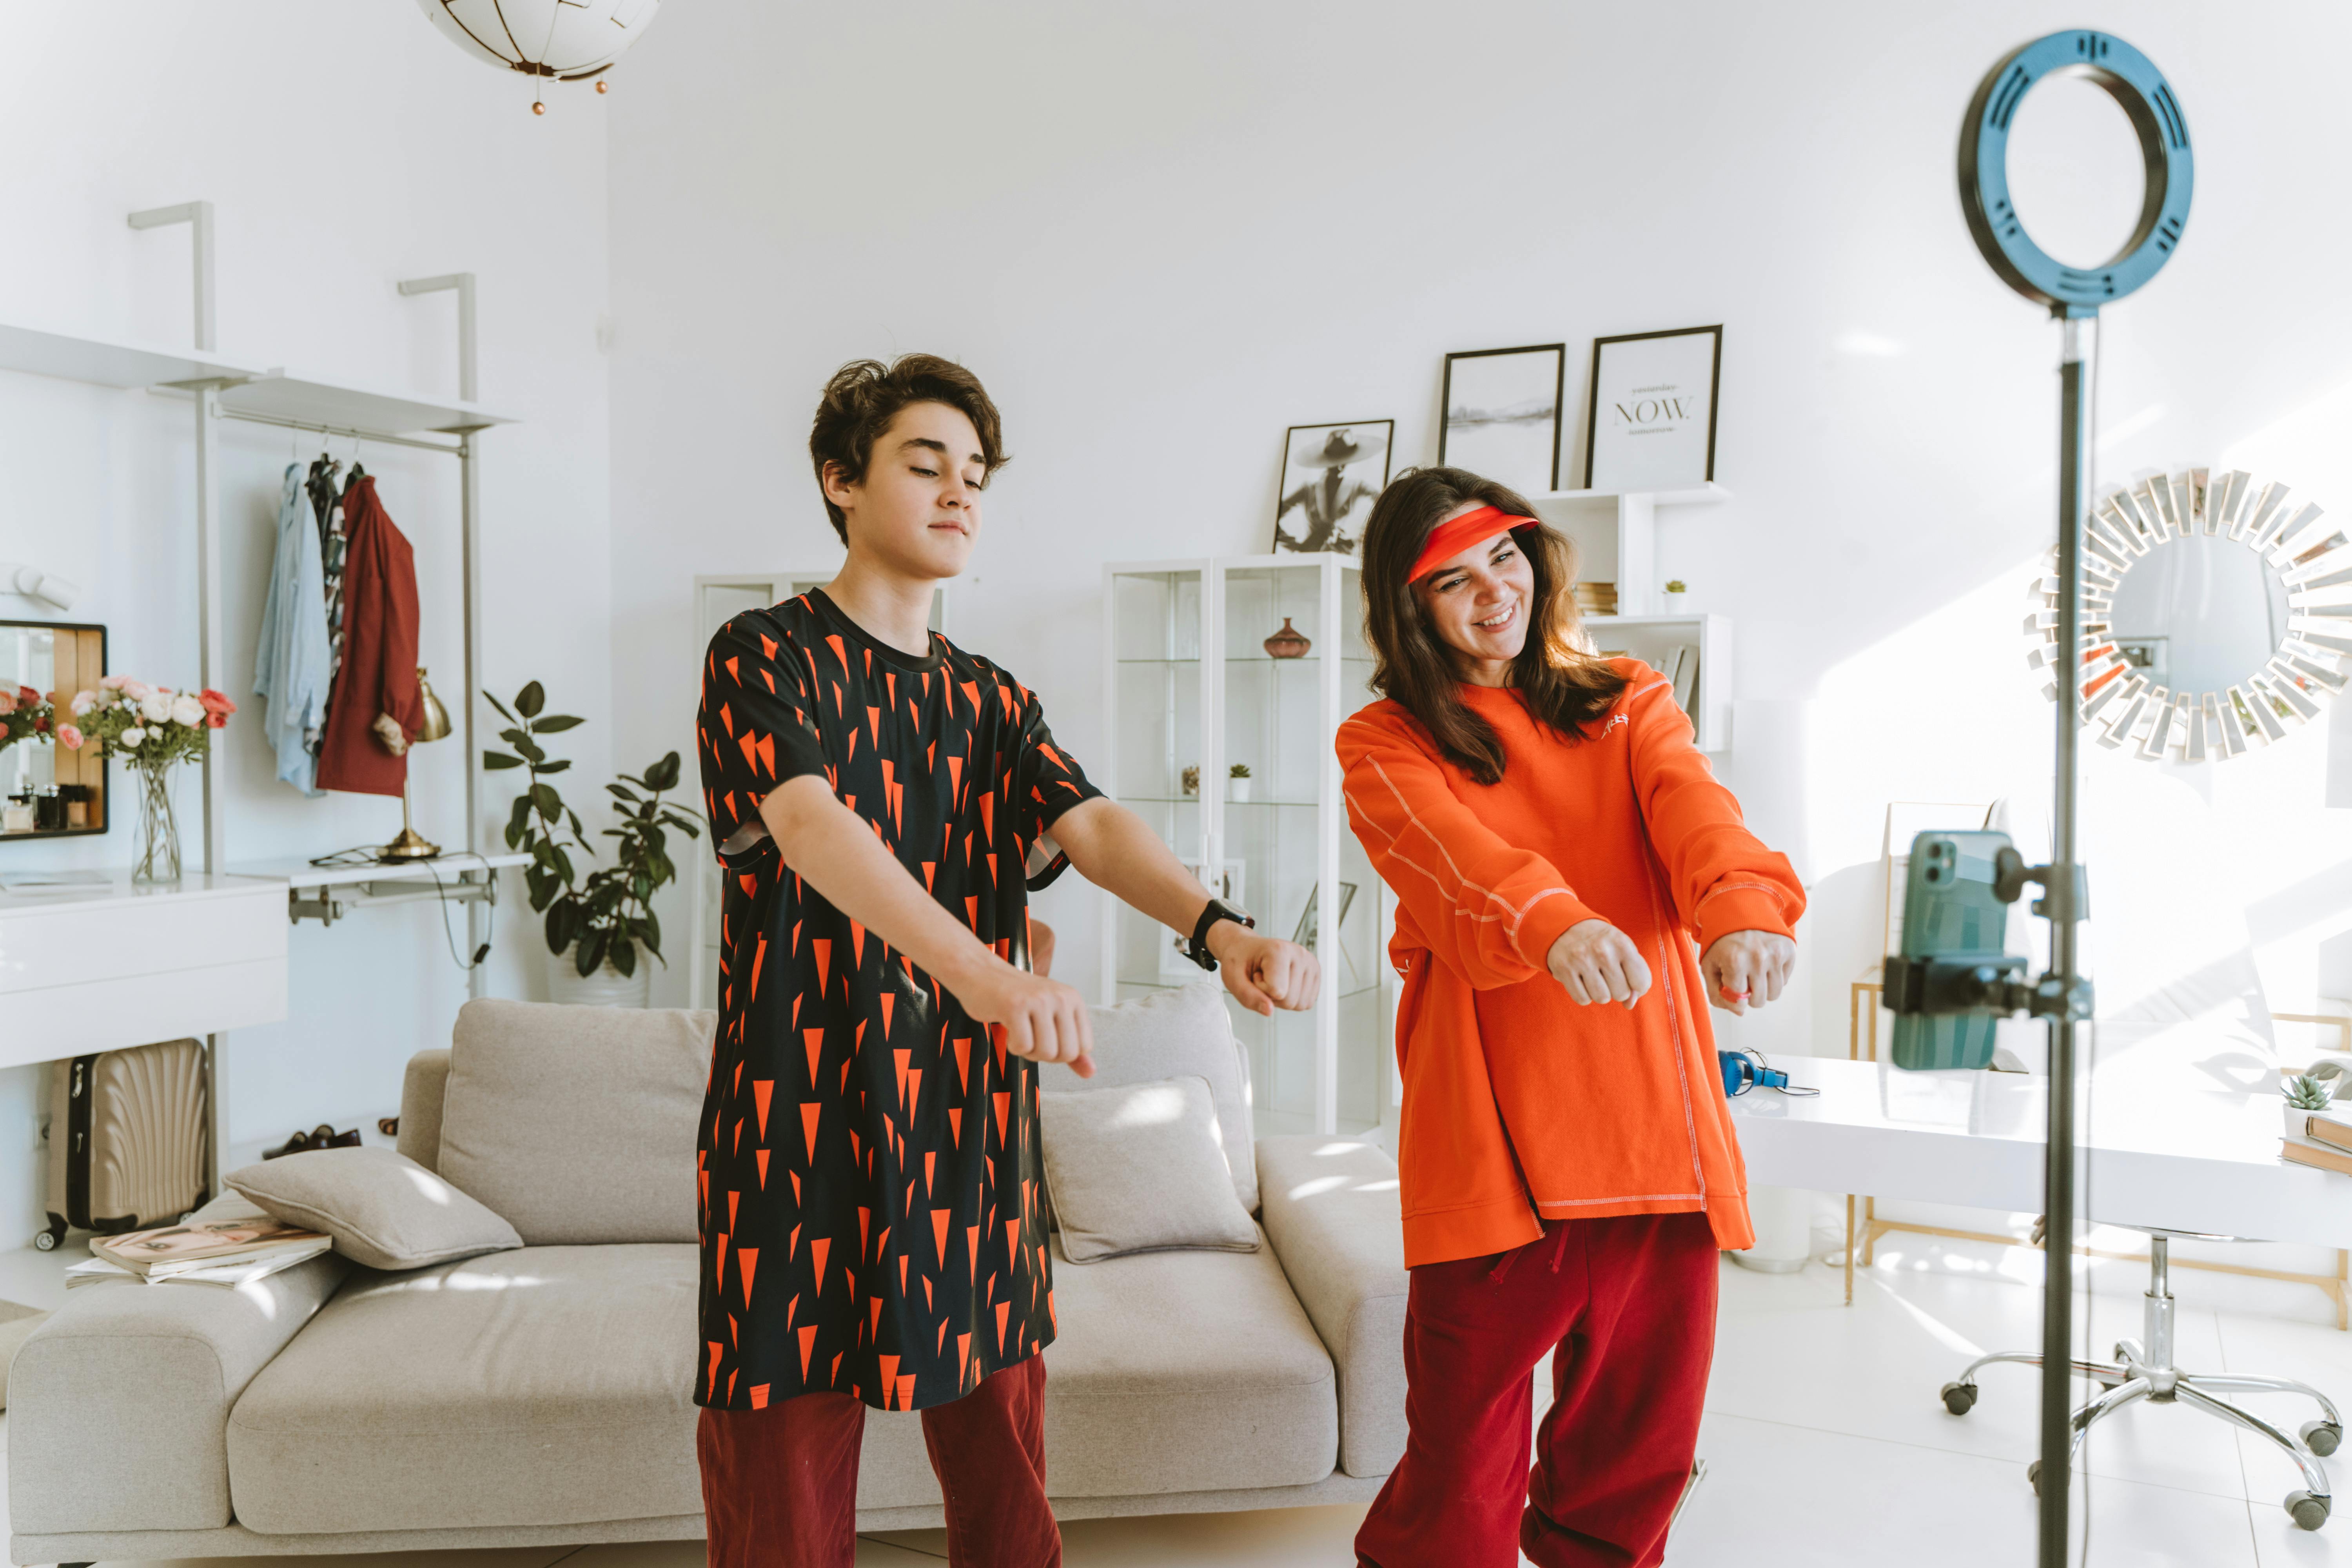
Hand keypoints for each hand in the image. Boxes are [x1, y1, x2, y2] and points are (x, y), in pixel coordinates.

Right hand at [944, 959, 1095, 1078]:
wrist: (981, 974)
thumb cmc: (1016, 998)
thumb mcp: (1051, 1018)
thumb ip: (1071, 1045)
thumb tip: (1090, 1073)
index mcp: (1073, 999)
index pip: (1084, 1046)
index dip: (1062, 1052)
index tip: (1046, 1037)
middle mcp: (1060, 997)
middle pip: (1066, 1053)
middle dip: (1045, 1055)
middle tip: (1030, 1036)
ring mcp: (1038, 1000)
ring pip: (1045, 1052)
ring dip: (1028, 1051)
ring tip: (1019, 1030)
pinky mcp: (1015, 1006)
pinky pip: (1022, 1047)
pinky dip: (1012, 1046)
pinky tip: (1008, 1026)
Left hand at [1207, 923, 1318, 1014]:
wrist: (1246, 949)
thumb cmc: (1239, 960)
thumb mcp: (1233, 979)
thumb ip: (1248, 996)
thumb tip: (1269, 1011)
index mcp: (1278, 950)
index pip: (1277, 992)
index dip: (1260, 990)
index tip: (1255, 974)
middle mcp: (1299, 953)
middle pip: (1290, 1000)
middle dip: (1271, 996)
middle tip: (1263, 977)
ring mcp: (1311, 962)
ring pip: (1300, 1004)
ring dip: (1282, 998)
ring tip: (1272, 979)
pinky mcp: (1316, 973)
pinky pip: (1307, 1003)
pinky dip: (1293, 998)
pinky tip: (1284, 983)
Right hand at [1547, 919, 1650, 1007]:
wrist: (1567, 926)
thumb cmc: (1603, 943)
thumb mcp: (1624, 951)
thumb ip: (1635, 977)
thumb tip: (1629, 1004)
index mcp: (1622, 943)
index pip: (1641, 983)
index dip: (1637, 986)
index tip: (1629, 977)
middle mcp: (1602, 950)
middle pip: (1621, 994)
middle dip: (1617, 988)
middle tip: (1607, 973)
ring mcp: (1581, 960)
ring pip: (1602, 998)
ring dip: (1600, 993)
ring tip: (1595, 976)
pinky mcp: (1564, 969)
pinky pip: (1582, 999)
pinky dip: (1584, 994)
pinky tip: (1582, 979)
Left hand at [1700, 930, 1794, 1014]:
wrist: (1740, 912)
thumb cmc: (1722, 942)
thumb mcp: (1710, 966)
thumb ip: (1717, 994)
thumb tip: (1739, 1012)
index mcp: (1735, 961)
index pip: (1739, 1000)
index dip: (1734, 999)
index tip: (1731, 989)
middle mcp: (1758, 958)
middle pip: (1759, 1001)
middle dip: (1748, 995)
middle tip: (1742, 979)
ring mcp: (1776, 954)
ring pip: (1775, 994)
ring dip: (1763, 989)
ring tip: (1753, 973)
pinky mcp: (1789, 950)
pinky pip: (1784, 980)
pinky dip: (1774, 977)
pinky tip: (1764, 964)